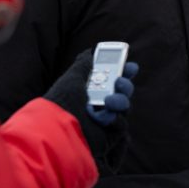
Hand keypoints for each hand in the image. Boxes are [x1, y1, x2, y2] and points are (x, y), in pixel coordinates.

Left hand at [44, 49, 138, 172]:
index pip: (112, 79)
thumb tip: (90, 51)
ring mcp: (105, 120)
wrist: (58, 128)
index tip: (131, 67)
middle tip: (119, 81)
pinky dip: (115, 119)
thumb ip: (84, 64)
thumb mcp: (73, 77)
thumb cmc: (62, 102)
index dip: (124, 72)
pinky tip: (105, 118)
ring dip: (120, 100)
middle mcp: (99, 105)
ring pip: (125, 107)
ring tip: (109, 100)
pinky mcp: (109, 135)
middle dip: (125, 85)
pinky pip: (121, 124)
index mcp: (91, 91)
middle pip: (123, 92)